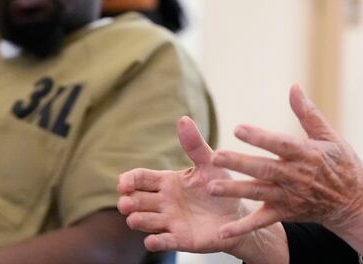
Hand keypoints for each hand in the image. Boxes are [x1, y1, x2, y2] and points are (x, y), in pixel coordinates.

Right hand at [117, 117, 245, 253]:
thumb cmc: (219, 187)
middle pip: (138, 201)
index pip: (140, 179)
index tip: (123, 183)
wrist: (238, 213)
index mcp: (167, 182)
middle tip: (126, 203)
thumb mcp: (209, 164)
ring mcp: (170, 221)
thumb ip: (195, 145)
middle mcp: (163, 202)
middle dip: (128, 202)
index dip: (129, 180)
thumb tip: (183, 119)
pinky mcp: (180, 239)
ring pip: (146, 221)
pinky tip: (151, 241)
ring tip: (135, 219)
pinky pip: (164, 242)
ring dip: (138, 221)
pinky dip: (156, 242)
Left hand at [208, 85, 362, 255]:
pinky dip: (243, 227)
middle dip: (239, 163)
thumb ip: (308, 114)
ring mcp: (290, 197)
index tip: (239, 129)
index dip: (261, 137)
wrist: (354, 203)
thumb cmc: (343, 164)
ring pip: (259, 192)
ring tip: (212, 188)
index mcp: (307, 154)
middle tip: (216, 157)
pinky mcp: (286, 213)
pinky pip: (262, 221)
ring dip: (235, 191)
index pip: (281, 144)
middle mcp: (297, 176)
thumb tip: (294, 87)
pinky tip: (223, 231)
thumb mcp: (330, 137)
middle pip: (264, 169)